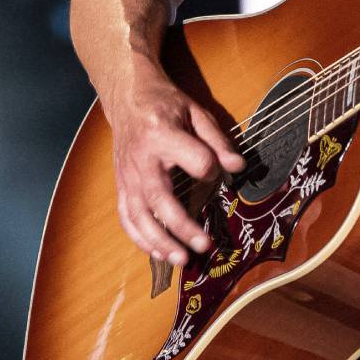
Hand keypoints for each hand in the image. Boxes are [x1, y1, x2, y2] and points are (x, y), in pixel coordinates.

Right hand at [104, 61, 247, 266]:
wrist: (128, 99)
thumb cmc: (167, 105)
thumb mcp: (196, 113)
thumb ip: (218, 141)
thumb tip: (238, 167)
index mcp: (163, 134)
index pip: (195, 160)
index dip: (211, 168)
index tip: (218, 171)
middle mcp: (142, 160)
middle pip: (161, 199)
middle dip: (182, 226)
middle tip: (205, 246)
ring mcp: (127, 176)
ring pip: (140, 216)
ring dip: (159, 242)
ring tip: (182, 260)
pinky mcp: (121, 187)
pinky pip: (127, 218)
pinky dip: (140, 239)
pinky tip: (159, 254)